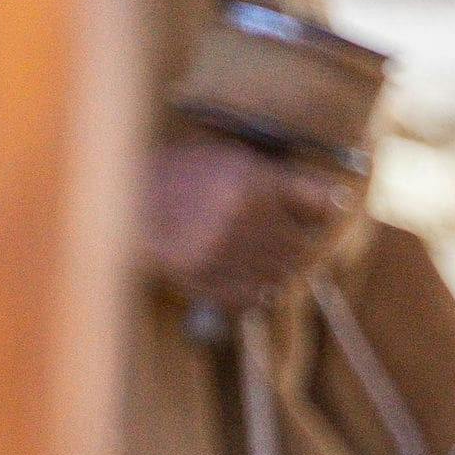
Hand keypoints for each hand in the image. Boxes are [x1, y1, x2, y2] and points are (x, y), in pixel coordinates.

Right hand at [139, 136, 358, 312]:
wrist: (114, 203)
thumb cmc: (174, 175)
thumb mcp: (228, 158)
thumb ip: (280, 180)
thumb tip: (339, 204)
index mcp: (251, 180)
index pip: (322, 203)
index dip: (321, 210)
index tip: (316, 214)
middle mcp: (243, 216)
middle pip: (302, 245)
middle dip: (291, 242)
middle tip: (270, 236)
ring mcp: (223, 251)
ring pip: (281, 273)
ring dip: (272, 268)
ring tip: (248, 254)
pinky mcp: (203, 278)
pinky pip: (252, 297)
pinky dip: (251, 291)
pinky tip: (236, 275)